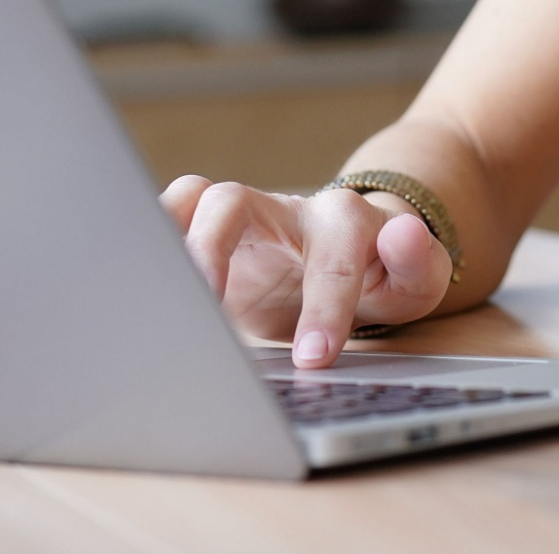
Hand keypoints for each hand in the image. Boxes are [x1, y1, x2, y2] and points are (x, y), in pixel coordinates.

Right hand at [160, 176, 454, 368]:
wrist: (357, 256)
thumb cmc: (382, 272)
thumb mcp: (416, 278)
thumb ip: (418, 261)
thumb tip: (405, 235)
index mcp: (340, 222)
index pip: (330, 254)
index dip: (324, 305)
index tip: (314, 359)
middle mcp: (283, 210)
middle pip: (232, 202)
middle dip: (211, 250)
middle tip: (205, 308)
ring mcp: (242, 218)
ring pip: (190, 199)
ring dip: (165, 236)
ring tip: (155, 292)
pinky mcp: (211, 236)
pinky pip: (171, 220)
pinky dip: (151, 245)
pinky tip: (140, 290)